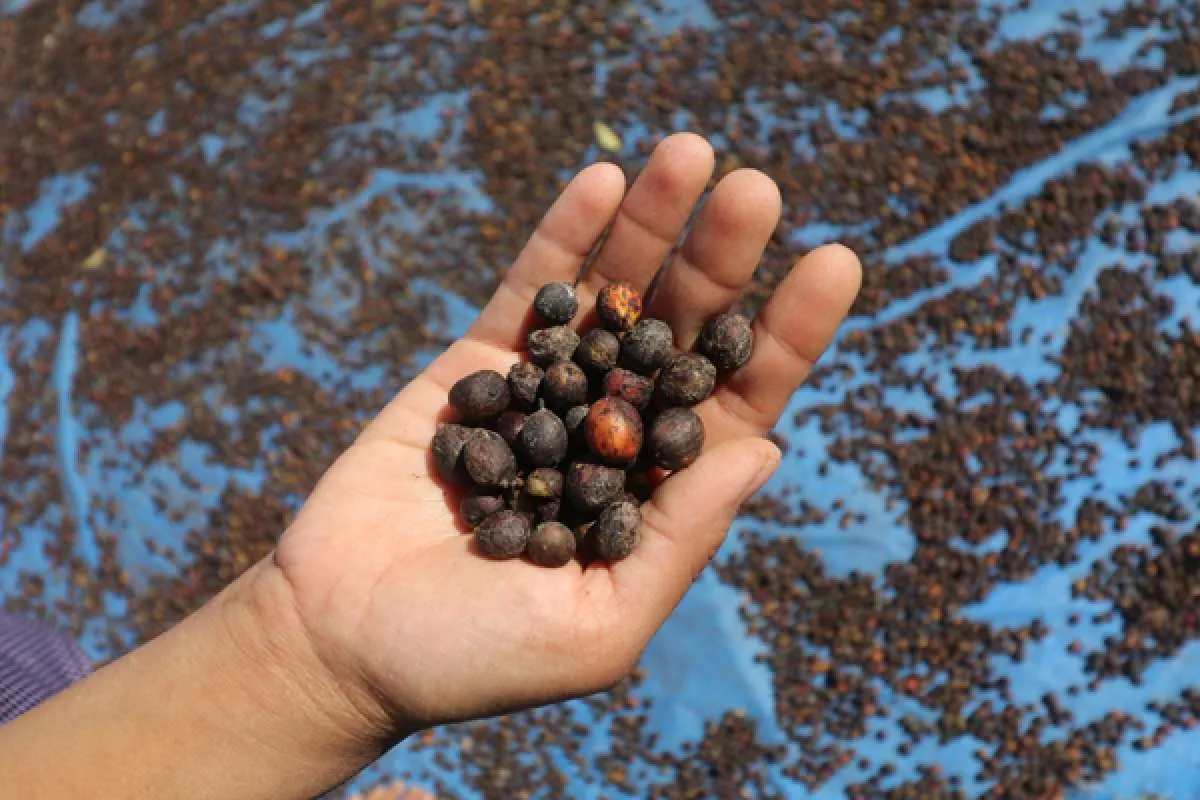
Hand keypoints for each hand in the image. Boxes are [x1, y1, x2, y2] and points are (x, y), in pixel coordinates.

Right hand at [272, 133, 861, 740]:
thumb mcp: (597, 624)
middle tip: (757, 189)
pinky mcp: (476, 368)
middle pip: (681, 331)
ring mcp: (546, 391)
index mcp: (655, 492)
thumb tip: (765, 452)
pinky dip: (564, 237)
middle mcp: (611, 431)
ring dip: (651, 224)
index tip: (834, 263)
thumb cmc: (474, 656)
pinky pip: (529, 291)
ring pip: (612, 295)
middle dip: (721, 261)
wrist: (339, 641)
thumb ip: (676, 540)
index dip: (788, 337)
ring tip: (689, 151)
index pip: (738, 404)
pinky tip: (602, 180)